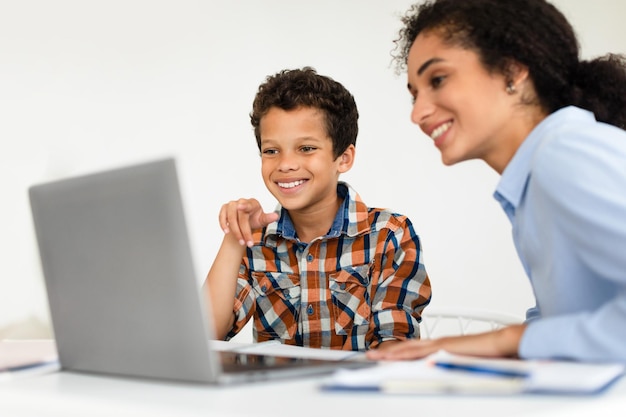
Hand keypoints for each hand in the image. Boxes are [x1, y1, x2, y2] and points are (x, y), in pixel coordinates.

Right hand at [219, 198, 278, 246]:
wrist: (245, 222)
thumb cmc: (255, 219)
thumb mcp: (262, 220)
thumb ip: (268, 218)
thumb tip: (276, 216)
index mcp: (252, 203)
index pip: (248, 205)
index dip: (244, 206)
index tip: (240, 207)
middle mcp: (241, 201)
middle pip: (241, 218)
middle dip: (244, 232)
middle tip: (249, 243)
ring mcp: (232, 204)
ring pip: (230, 219)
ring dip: (235, 232)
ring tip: (241, 241)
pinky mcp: (224, 208)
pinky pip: (221, 217)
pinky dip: (223, 225)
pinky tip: (227, 232)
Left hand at [366, 324, 526, 359]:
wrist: (504, 343)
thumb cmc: (491, 355)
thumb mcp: (467, 365)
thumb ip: (455, 369)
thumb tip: (449, 376)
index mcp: (443, 349)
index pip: (415, 351)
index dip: (399, 353)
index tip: (385, 357)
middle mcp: (438, 345)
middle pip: (407, 348)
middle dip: (388, 352)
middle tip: (370, 356)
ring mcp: (440, 345)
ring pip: (408, 348)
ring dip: (390, 352)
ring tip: (374, 356)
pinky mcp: (443, 348)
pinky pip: (418, 351)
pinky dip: (403, 354)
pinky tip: (392, 357)